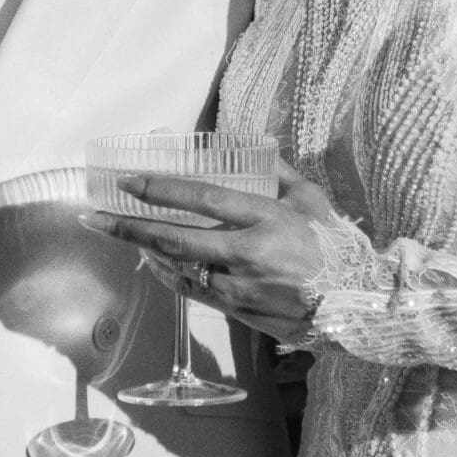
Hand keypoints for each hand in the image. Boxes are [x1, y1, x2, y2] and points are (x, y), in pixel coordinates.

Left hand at [83, 164, 341, 344]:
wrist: (360, 306)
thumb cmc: (337, 248)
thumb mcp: (314, 200)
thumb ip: (279, 172)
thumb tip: (253, 143)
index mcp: (266, 218)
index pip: (201, 199)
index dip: (160, 190)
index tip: (127, 182)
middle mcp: (247, 252)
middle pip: (174, 237)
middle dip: (129, 226)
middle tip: (96, 217)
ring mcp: (240, 286)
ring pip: (179, 267)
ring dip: (145, 251)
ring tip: (119, 236)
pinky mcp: (240, 312)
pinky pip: (196, 291)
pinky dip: (172, 275)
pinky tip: (157, 264)